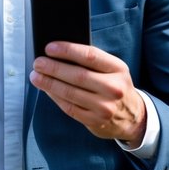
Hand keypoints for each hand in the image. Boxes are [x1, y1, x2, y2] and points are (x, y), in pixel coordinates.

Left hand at [30, 42, 146, 146]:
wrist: (132, 116)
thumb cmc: (114, 85)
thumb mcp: (112, 69)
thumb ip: (91, 61)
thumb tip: (58, 53)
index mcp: (118, 69)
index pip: (90, 56)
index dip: (67, 50)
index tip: (49, 48)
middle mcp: (114, 88)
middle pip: (78, 76)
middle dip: (54, 68)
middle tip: (38, 63)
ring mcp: (105, 107)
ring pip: (71, 93)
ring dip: (49, 83)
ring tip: (36, 76)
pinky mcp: (95, 122)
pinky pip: (69, 108)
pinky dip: (55, 97)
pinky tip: (46, 90)